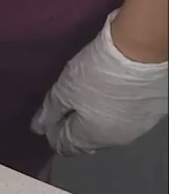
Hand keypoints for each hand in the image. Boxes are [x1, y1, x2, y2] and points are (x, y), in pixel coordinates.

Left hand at [31, 11, 167, 155]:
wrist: (145, 47)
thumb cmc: (99, 71)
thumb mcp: (64, 90)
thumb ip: (50, 112)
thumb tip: (38, 128)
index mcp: (93, 137)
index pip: (65, 146)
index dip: (52, 131)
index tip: (49, 113)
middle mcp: (118, 138)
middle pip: (88, 139)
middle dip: (74, 125)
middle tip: (68, 101)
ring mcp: (140, 125)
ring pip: (109, 128)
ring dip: (97, 117)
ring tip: (90, 94)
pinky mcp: (156, 109)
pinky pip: (128, 115)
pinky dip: (117, 108)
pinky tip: (113, 90)